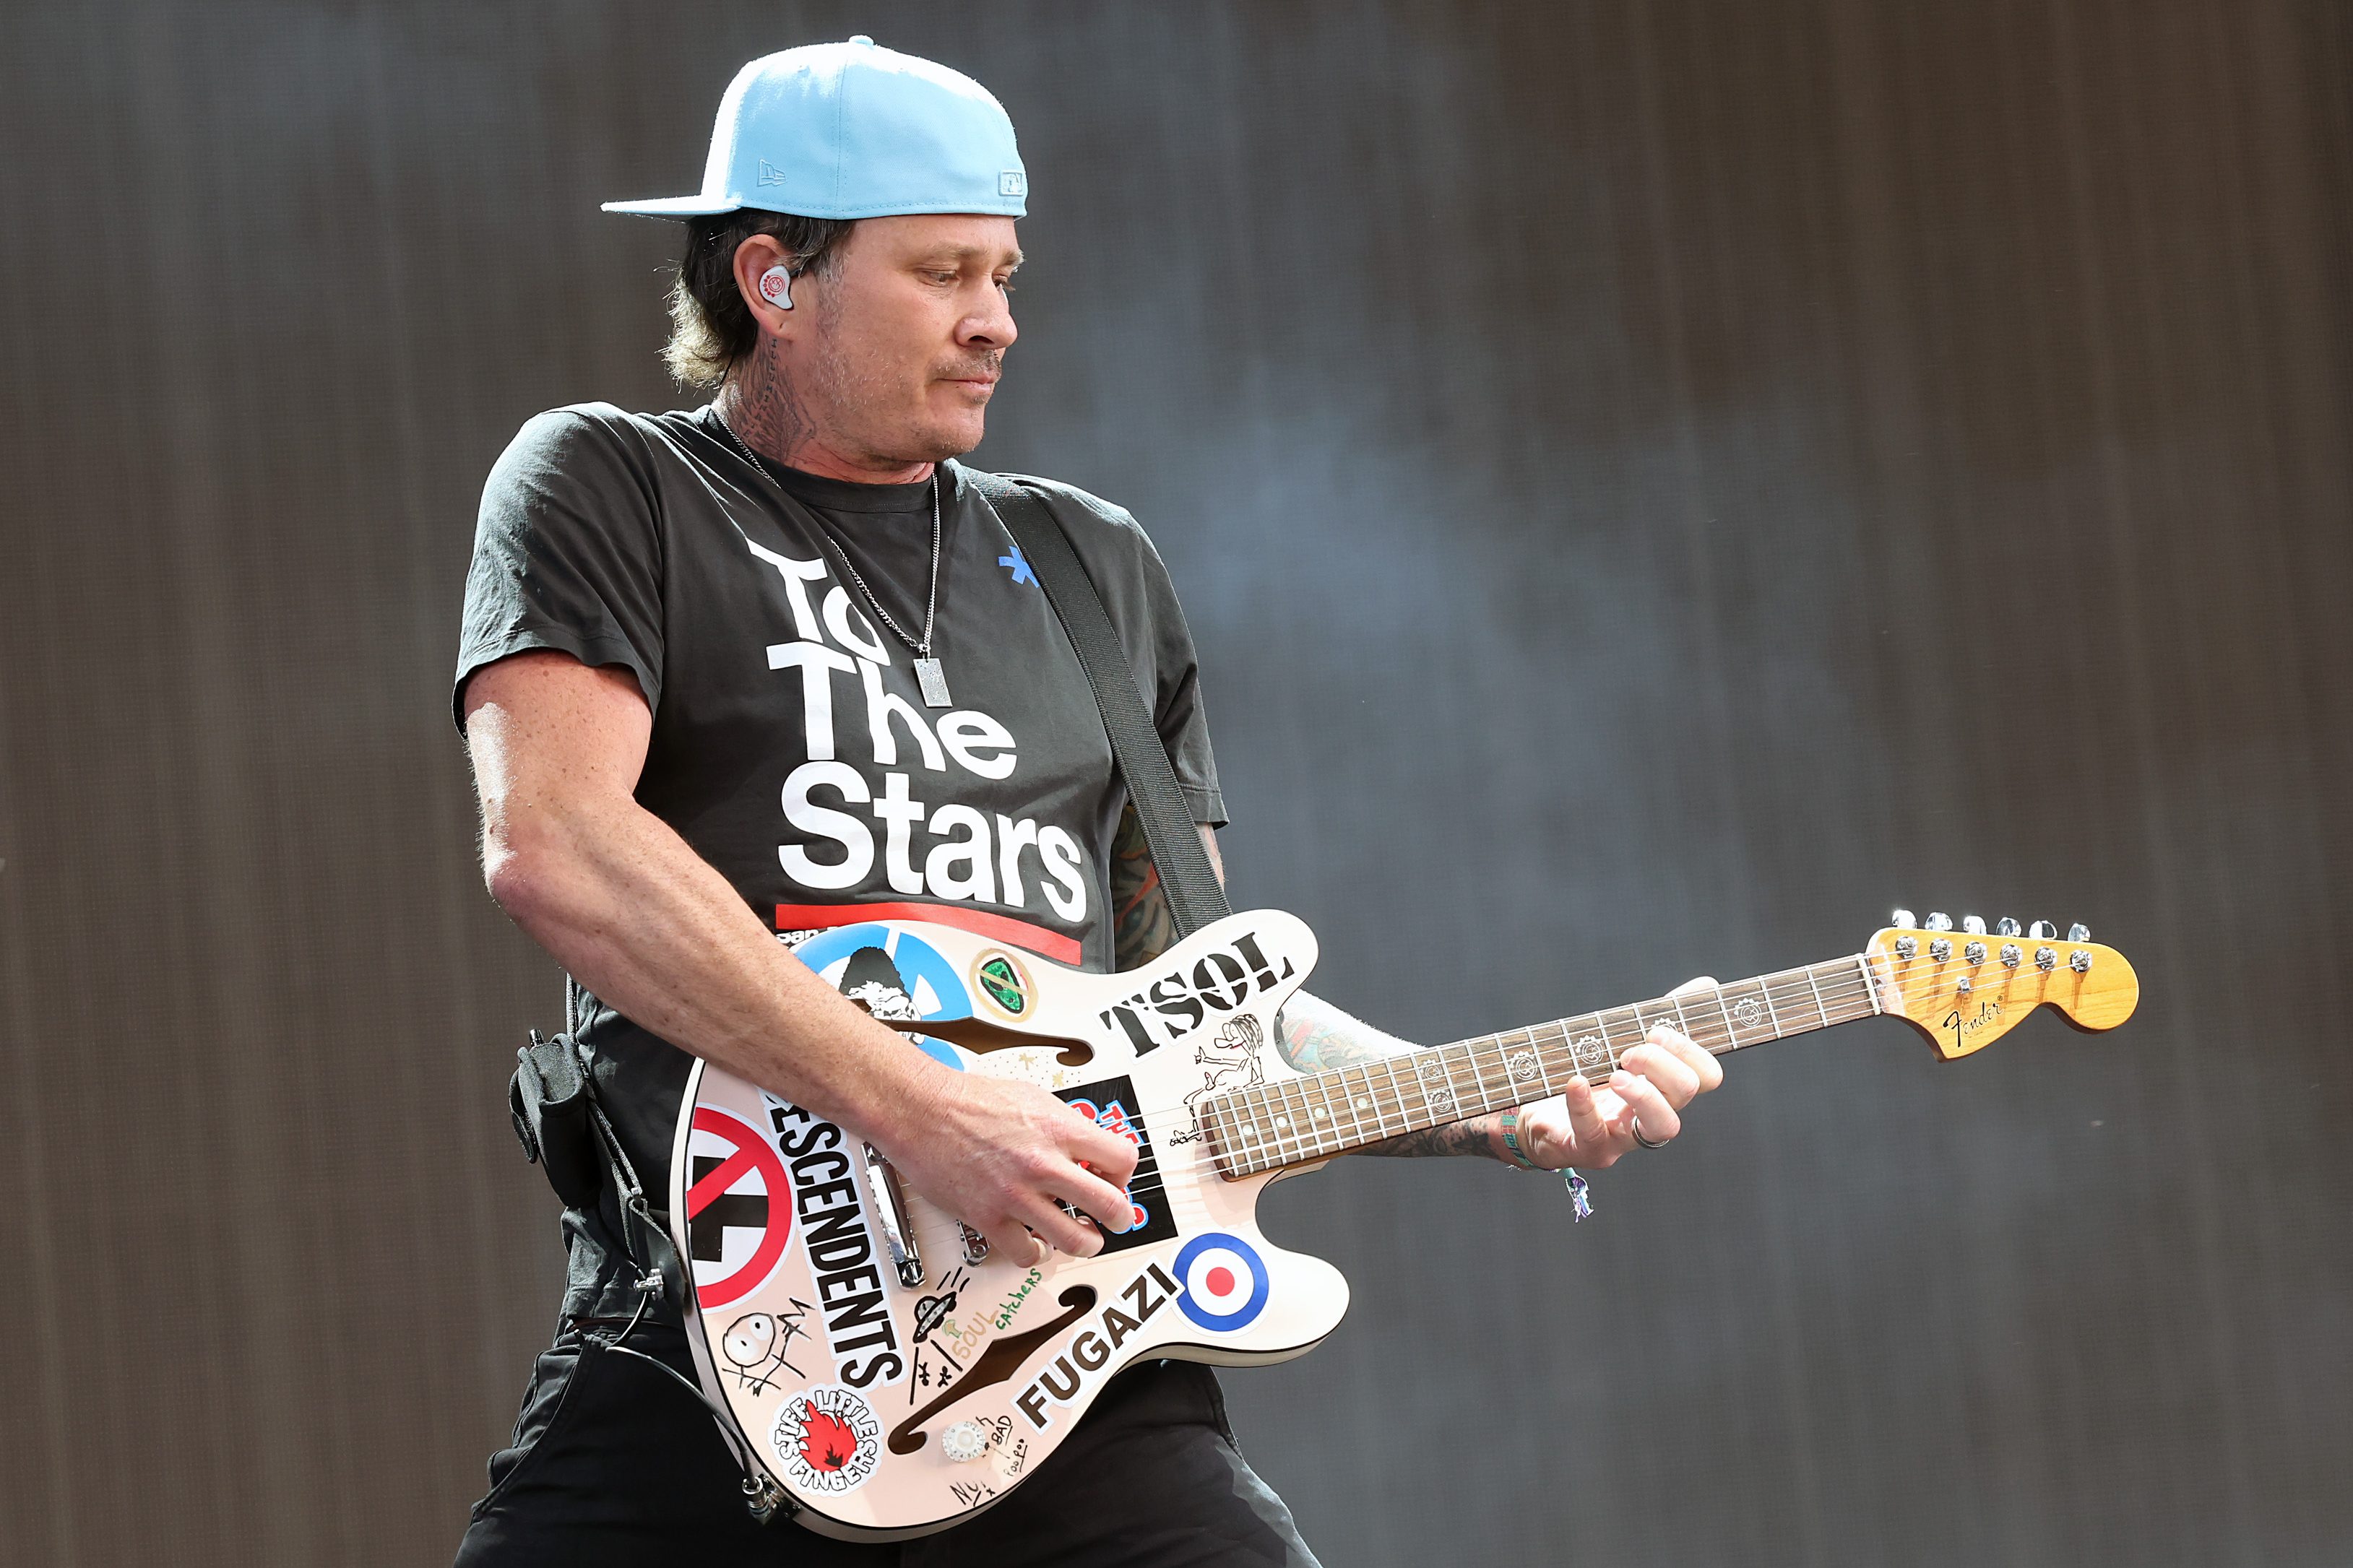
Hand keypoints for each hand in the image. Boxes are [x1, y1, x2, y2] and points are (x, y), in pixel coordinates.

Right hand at [880, 1066, 1141, 1266]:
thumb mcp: (1033, 1097)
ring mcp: (1016, 1194)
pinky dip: (1036, 1253)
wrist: (921, 1110)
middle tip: (1116, 1218)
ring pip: (1077, 1240)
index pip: (1123, 1158)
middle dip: (1121, 1217)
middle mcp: (1043, 1163)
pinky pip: (1027, 1253)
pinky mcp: (988, 1217)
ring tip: (1083, 1237)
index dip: (1125, 1173)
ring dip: (1087, 1242)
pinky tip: (1035, 1242)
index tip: (1115, 1178)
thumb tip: (1090, 1147)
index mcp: (1059, 1128)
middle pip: (1111, 1205)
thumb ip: (1066, 1125)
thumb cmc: (969, 1099)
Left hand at [1509, 976, 1726, 1168]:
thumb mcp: (1624, 1041)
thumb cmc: (1589, 1076)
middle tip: (1630, 1052)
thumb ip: (1663, 1015)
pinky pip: (1593, 1132)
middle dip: (1661, 1062)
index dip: (1691, 1049)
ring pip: (1663, 1125)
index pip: (1706, 1075)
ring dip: (1644, 1092)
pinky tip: (1575, 1082)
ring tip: (1617, 1073)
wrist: (1535, 1114)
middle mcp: (1653, 1114)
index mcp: (1665, 1087)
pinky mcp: (1589, 1148)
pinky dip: (1584, 1104)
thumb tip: (1706, 985)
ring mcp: (1624, 1137)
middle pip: (1685, 1092)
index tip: (1658, 1030)